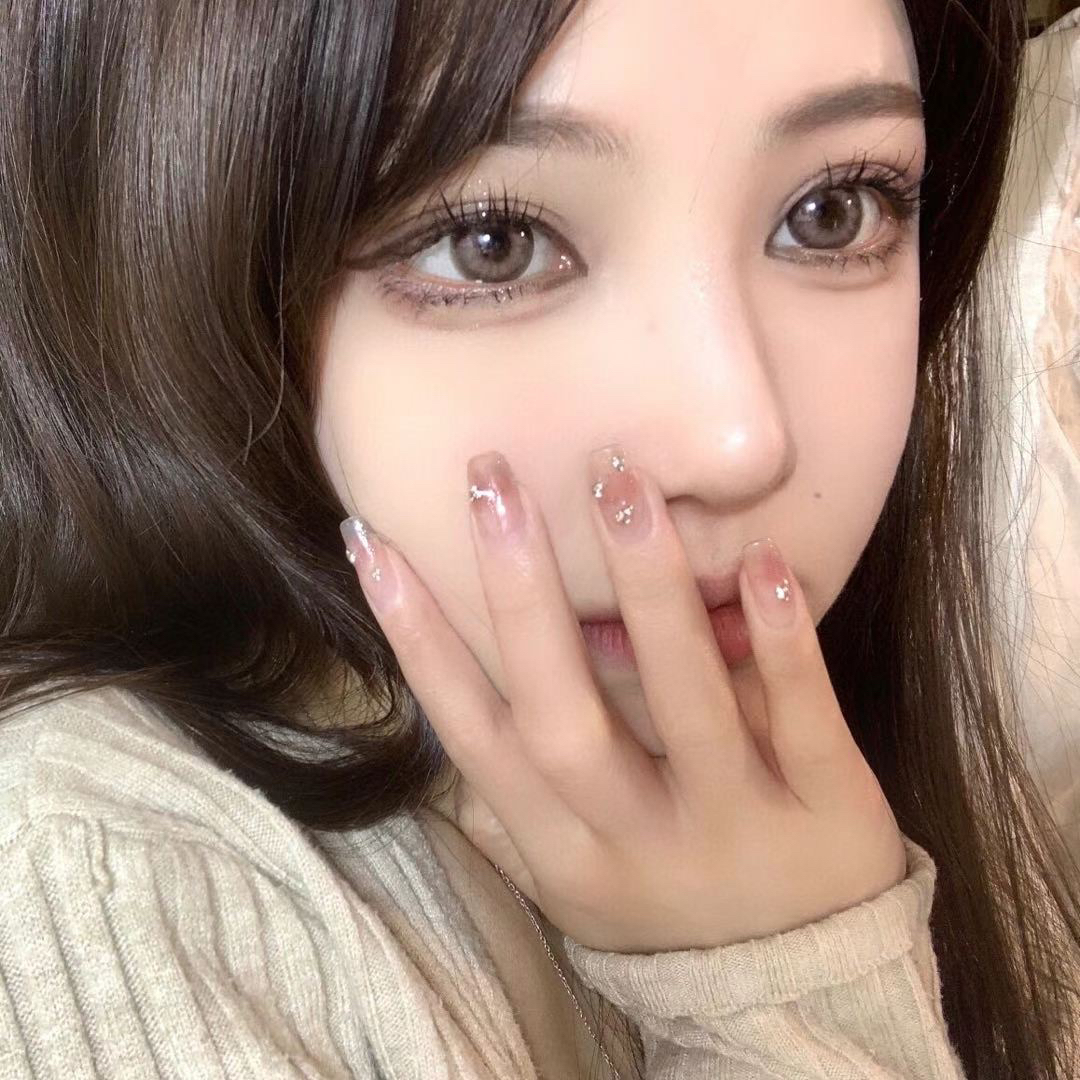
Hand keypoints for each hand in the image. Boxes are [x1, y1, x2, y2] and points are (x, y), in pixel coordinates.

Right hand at [340, 445, 907, 953]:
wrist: (803, 993)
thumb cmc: (667, 900)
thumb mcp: (577, 870)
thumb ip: (523, 789)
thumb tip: (447, 683)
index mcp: (564, 850)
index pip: (476, 737)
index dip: (419, 642)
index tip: (374, 544)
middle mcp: (637, 842)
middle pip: (562, 721)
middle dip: (522, 599)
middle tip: (494, 482)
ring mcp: (736, 829)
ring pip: (685, 706)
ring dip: (651, 592)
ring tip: (621, 485)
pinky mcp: (829, 814)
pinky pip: (804, 720)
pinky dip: (782, 643)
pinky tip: (767, 562)